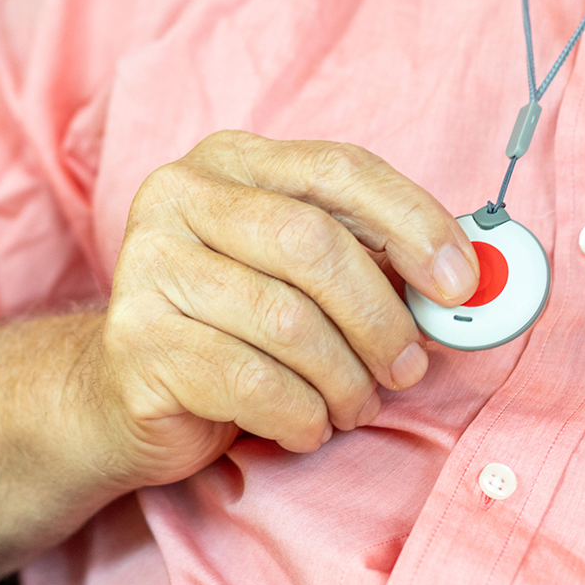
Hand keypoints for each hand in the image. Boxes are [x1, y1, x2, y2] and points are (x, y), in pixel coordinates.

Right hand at [94, 131, 478, 486]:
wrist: (124, 388)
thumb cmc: (232, 325)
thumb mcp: (298, 275)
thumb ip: (368, 259)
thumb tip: (461, 280)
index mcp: (230, 161)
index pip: (337, 169)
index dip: (411, 221)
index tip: (459, 282)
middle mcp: (179, 196)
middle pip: (312, 244)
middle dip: (379, 317)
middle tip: (407, 366)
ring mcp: (147, 265)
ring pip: (287, 322)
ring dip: (344, 380)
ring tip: (354, 405)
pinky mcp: (136, 340)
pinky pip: (252, 382)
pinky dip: (301, 415)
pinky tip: (306, 424)